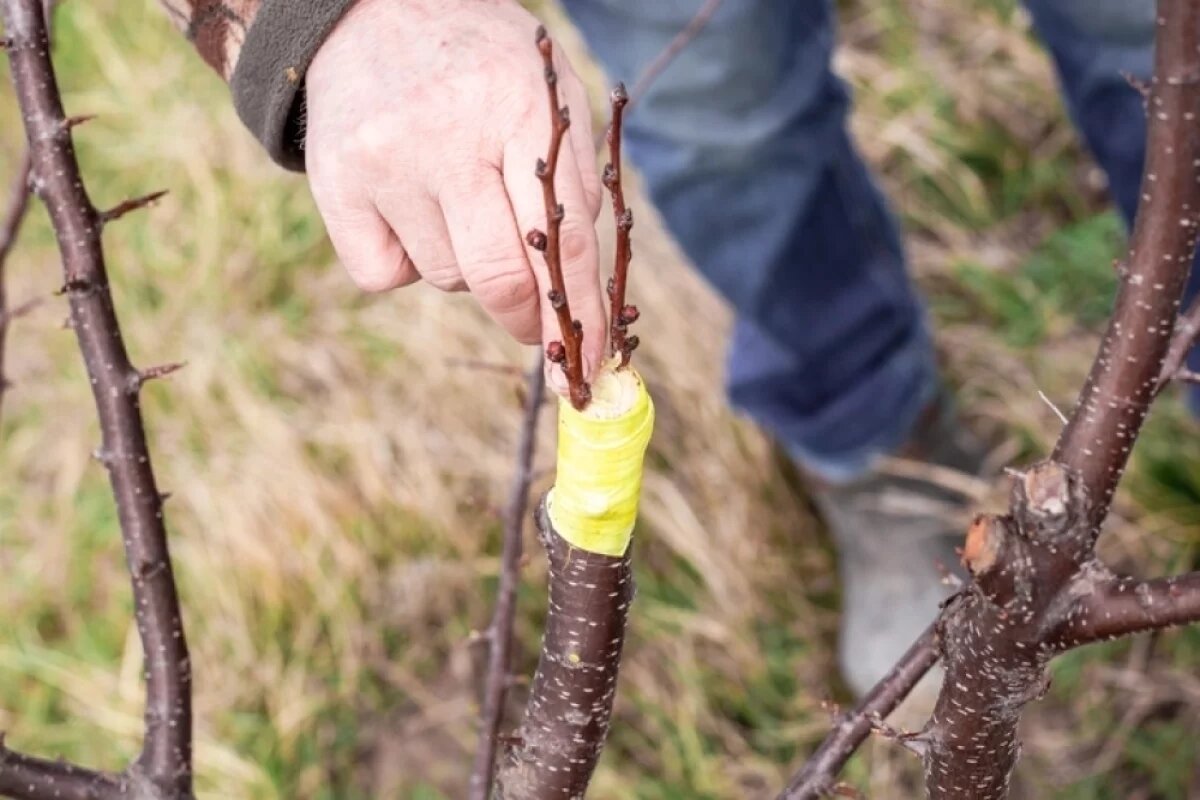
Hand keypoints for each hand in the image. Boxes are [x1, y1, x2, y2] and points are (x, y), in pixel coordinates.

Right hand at [305, 0, 605, 392]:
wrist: (369, 10)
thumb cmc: (480, 63)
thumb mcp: (548, 93)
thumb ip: (575, 180)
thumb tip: (581, 282)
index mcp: (517, 109)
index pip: (561, 238)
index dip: (579, 309)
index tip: (587, 360)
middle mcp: (446, 137)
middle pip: (498, 277)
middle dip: (526, 317)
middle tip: (534, 327)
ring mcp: (384, 164)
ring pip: (446, 277)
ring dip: (466, 267)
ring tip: (458, 203)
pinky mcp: (334, 185)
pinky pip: (384, 275)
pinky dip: (406, 263)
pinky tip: (410, 212)